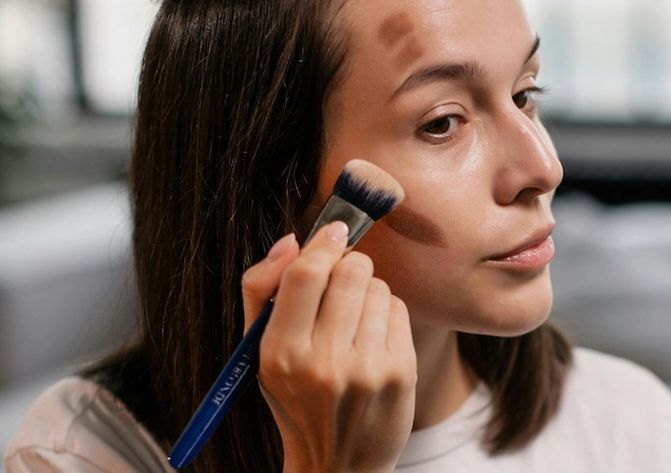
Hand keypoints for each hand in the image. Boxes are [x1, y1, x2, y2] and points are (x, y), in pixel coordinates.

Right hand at [241, 222, 416, 472]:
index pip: (305, 275)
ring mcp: (367, 369)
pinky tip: (374, 339)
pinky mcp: (401, 373)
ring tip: (355, 321)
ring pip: (378, 288)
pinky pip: (399, 310)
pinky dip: (387, 314)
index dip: (322, 244)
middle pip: (351, 271)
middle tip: (343, 281)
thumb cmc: (296, 398)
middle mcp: (323, 363)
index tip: (333, 231)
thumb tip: (291, 239)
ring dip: (368, 292)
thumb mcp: (260, 352)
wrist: (338, 465)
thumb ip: (262, 290)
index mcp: (280, 355)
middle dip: (349, 265)